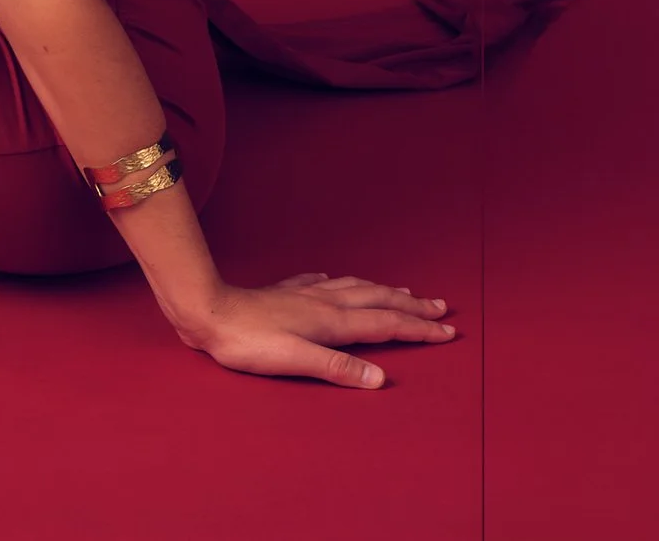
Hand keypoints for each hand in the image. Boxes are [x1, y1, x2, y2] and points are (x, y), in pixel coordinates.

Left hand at [173, 271, 457, 388]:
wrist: (210, 312)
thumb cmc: (249, 342)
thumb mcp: (296, 361)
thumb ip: (338, 368)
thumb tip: (380, 378)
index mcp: (333, 321)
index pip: (387, 324)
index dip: (419, 329)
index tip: (448, 331)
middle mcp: (326, 302)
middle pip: (380, 301)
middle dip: (413, 306)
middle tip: (441, 307)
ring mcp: (306, 293)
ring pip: (357, 288)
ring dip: (385, 291)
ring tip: (403, 292)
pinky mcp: (286, 292)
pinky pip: (323, 283)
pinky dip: (340, 283)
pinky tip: (334, 280)